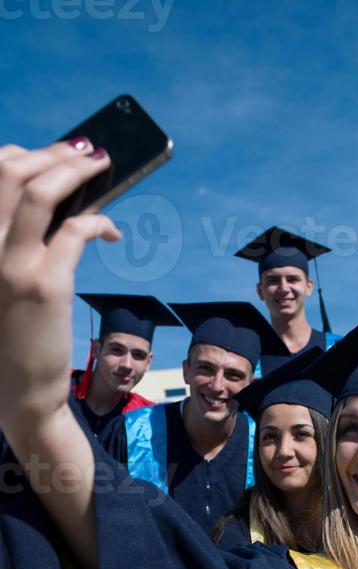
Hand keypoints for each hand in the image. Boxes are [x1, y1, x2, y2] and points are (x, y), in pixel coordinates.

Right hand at [0, 139, 120, 435]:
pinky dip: (100, 222)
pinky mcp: (45, 285)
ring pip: (40, 192)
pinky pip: (76, 232)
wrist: (18, 390)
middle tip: (86, 154)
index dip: (20, 155)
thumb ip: (14, 240)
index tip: (51, 156)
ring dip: (76, 171)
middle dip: (54, 154)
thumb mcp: (2, 278)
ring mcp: (9, 263)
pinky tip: (112, 232)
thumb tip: (55, 199)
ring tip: (103, 168)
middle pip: (9, 170)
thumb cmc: (12, 334)